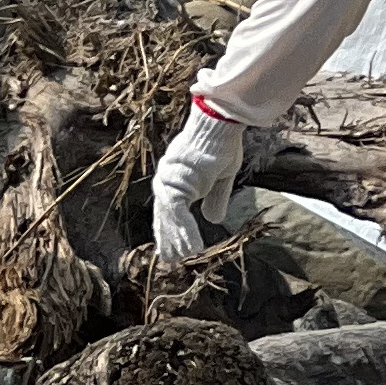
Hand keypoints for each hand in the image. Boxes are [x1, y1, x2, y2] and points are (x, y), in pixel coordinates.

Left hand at [149, 99, 248, 263]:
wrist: (220, 124)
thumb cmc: (221, 144)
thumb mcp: (221, 177)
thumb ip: (215, 198)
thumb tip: (213, 220)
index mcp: (175, 177)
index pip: (169, 208)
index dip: (170, 228)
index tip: (171, 245)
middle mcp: (166, 180)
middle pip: (164, 216)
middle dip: (167, 239)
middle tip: (169, 260)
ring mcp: (169, 182)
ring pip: (170, 219)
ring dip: (177, 240)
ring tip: (183, 259)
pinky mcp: (178, 184)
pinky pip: (179, 215)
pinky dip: (187, 232)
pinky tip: (194, 248)